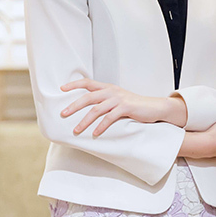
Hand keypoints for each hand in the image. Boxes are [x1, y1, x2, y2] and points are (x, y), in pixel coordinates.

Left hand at [60, 79, 187, 135]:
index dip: (74, 85)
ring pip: (96, 109)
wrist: (154, 107)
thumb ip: (104, 101)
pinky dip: (101, 126)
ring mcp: (119, 99)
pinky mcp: (126, 107)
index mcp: (108, 87)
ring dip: (84, 121)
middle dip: (74, 105)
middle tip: (63, 114)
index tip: (61, 89)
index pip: (88, 82)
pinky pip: (110, 118)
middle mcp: (112, 91)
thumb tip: (86, 109)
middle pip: (88, 96)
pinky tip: (95, 133)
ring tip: (76, 130)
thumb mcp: (117, 99)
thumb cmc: (134, 106)